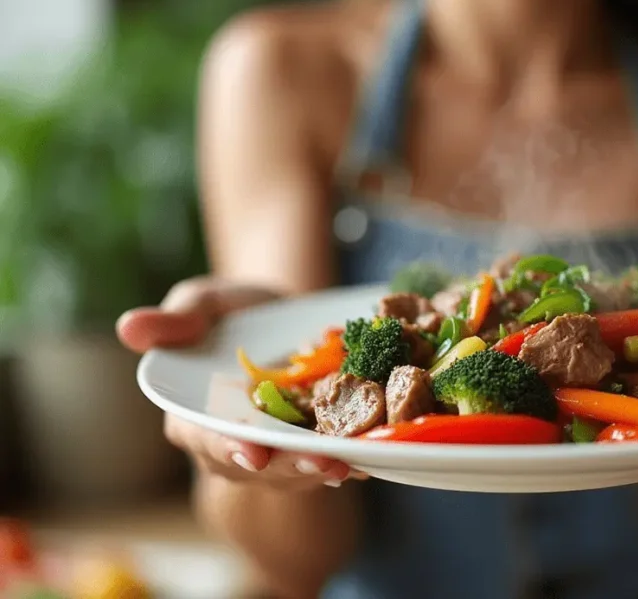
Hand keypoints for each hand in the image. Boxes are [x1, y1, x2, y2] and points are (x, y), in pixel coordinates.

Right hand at [117, 277, 357, 488]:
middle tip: (323, 463)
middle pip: (257, 466)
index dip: (228, 448)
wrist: (282, 314)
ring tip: (352, 464)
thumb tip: (128, 327)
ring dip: (322, 470)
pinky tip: (371, 459)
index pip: (206, 438)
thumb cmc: (232, 310)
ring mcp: (273, 450)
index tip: (254, 454)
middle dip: (290, 468)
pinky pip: (326, 458)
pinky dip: (348, 461)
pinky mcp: (309, 445)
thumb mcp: (204, 304)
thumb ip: (174, 320)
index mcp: (193, 415)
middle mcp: (231, 442)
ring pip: (294, 471)